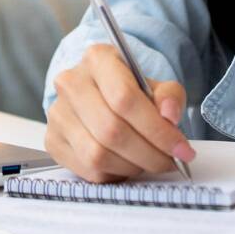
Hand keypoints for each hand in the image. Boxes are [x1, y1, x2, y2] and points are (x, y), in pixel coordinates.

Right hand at [45, 43, 195, 182]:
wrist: (98, 95)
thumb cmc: (128, 90)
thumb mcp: (154, 85)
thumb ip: (169, 96)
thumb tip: (169, 116)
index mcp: (97, 59)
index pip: (125, 99)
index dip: (157, 130)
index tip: (181, 148)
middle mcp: (71, 83)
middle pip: (112, 130)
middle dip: (149, 154)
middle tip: (170, 162)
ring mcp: (58, 113)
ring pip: (98, 154)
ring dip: (132, 166)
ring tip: (148, 161)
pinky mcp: (53, 140)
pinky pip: (87, 169)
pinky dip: (114, 174)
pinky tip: (127, 164)